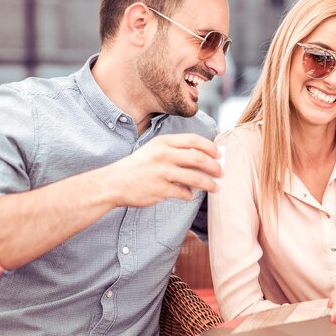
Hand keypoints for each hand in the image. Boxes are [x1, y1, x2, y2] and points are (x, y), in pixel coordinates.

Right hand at [101, 133, 222, 206]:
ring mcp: (162, 172)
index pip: (194, 140)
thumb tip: (203, 157)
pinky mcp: (160, 189)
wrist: (114, 183)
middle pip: (199, 158)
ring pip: (196, 178)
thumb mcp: (154, 150)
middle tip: (221, 172)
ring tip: (215, 187)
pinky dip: (189, 194)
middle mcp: (164, 155)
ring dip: (209, 184)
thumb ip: (176, 151)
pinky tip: (189, 195)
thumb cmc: (138, 166)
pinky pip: (184, 192)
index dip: (210, 147)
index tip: (218, 154)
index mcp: (163, 142)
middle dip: (214, 167)